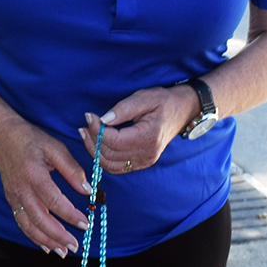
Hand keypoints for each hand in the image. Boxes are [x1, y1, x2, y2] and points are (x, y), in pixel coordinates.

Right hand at [0, 112, 91, 254]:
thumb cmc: (30, 139)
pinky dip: (34, 237)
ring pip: (29, 226)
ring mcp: (14, 197)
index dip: (70, 215)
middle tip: (75, 245)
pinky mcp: (11, 200)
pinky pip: (22, 223)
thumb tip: (88, 190)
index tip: (86, 224)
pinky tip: (46, 245)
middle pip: (40, 219)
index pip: (54, 201)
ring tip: (62, 251)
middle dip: (59, 235)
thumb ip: (72, 169)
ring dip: (46, 241)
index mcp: (34, 175)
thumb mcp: (55, 147)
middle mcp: (21, 189)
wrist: (0, 136)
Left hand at [78, 85, 194, 175]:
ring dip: (95, 151)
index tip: (89, 116)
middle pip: (109, 154)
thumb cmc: (163, 102)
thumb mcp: (144, 98)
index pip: (114, 141)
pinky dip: (103, 159)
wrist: (182, 111)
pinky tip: (97, 145)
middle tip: (85, 125)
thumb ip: (122, 109)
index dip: (97, 130)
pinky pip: (117, 168)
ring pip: (110, 165)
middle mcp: (147, 154)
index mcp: (148, 137)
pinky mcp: (141, 163)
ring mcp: (145, 161)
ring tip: (86, 134)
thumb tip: (102, 120)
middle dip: (93, 140)